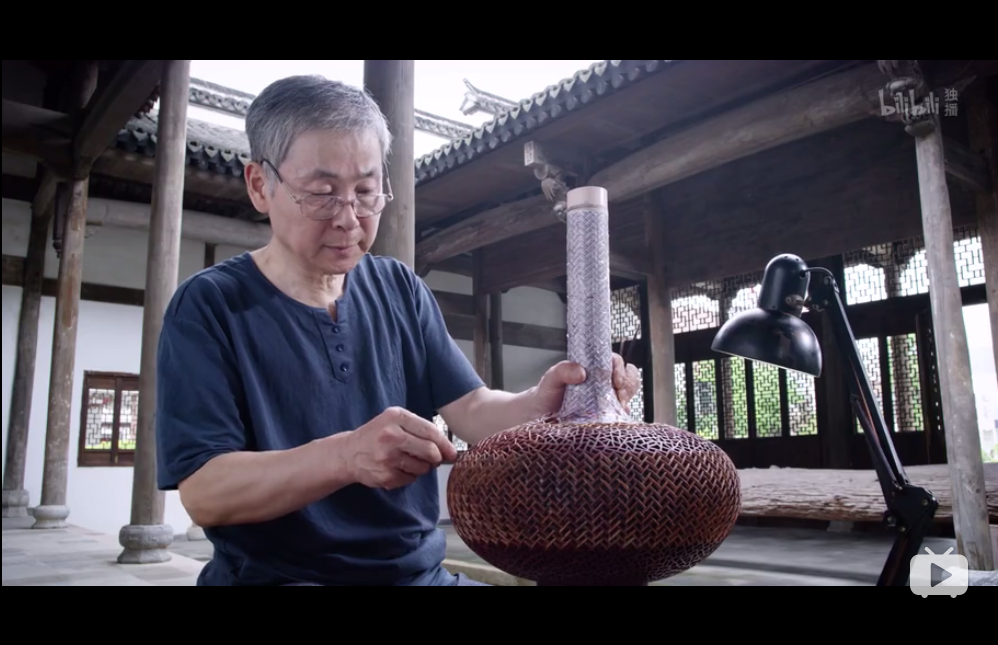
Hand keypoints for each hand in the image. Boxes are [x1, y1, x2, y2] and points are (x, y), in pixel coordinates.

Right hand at [343, 407, 457, 489]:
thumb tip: (448, 450)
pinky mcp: (385, 475)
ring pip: (422, 467)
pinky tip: (398, 468)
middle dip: (436, 458)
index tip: (451, 452)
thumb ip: (420, 429)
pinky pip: (411, 479)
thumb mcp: (394, 421)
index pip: (430, 431)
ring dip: (422, 467)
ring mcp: (387, 457)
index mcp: (395, 417)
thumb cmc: (377, 435)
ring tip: (409, 461)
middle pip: (430, 451)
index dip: (445, 444)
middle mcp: (391, 435)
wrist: (348, 453)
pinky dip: (409, 476)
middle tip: (434, 459)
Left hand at [532, 353, 641, 416]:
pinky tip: (615, 419)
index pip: (615, 361)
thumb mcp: (552, 378)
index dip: (620, 369)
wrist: (542, 414)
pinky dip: (623, 416)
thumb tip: (580, 371)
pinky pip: (622, 414)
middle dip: (628, 384)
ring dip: (628, 398)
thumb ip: (563, 370)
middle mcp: (603, 382)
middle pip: (628, 376)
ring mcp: (607, 398)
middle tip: (619, 395)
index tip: (616, 380)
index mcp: (593, 368)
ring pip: (629, 393)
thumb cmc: (548, 392)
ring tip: (619, 406)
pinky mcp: (607, 415)